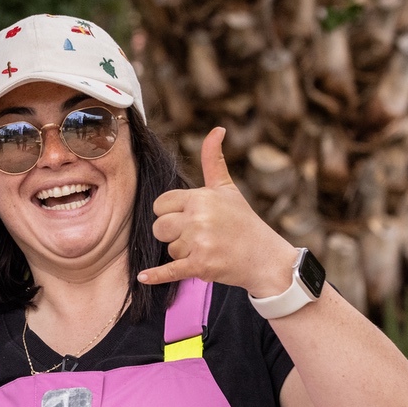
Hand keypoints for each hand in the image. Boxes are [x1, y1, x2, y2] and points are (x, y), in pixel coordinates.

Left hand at [143, 126, 299, 297]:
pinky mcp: (200, 266)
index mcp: (200, 197)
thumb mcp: (227, 188)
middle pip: (159, 227)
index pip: (161, 205)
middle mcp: (198, 218)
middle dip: (172, 234)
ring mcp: (199, 243)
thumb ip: (213, 160)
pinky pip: (169, 270)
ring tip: (206, 249)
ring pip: (169, 249)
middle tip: (195, 236)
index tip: (188, 218)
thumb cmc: (242, 221)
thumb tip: (216, 129)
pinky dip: (156, 276)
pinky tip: (143, 277)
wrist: (264, 257)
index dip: (170, 213)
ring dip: (182, 253)